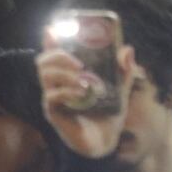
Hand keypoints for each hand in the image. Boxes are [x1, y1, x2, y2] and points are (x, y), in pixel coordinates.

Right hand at [37, 41, 134, 158]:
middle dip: (59, 55)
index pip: (54, 54)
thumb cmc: (109, 113)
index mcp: (70, 75)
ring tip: (84, 79)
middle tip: (79, 62)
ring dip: (64, 73)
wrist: (106, 142)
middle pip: (43, 61)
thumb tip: (128, 49)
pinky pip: (52, 96)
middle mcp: (57, 84)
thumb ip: (124, 71)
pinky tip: (82, 93)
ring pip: (45, 76)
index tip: (52, 30)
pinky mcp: (54, 113)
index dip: (50, 41)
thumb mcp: (121, 89)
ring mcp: (54, 98)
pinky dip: (67, 91)